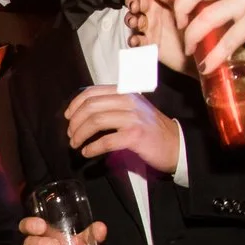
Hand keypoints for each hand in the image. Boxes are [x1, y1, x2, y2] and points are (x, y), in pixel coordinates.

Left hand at [63, 86, 180, 174]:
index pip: (92, 92)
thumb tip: (81, 112)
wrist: (176, 144)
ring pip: (95, 121)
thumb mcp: (132, 109)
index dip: (75, 104)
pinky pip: (106, 141)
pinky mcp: (135, 136)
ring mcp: (133, 118)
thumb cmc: (150, 129)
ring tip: (75, 144)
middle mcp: (129, 101)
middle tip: (70, 135)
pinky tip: (87, 152)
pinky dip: (92, 148)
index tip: (68, 117)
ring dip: (80, 134)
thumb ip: (112, 105)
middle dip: (75, 122)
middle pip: (90, 107)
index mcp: (126, 92)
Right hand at [123, 0, 189, 71]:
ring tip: (136, 21)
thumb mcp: (183, 5)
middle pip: (134, 1)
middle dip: (131, 1)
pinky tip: (136, 39)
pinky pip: (136, 40)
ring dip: (131, 19)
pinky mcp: (148, 43)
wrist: (202, 49)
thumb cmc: (194, 25)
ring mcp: (149, 27)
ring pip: (132, 19)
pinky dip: (133, 40)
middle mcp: (152, 11)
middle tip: (135, 5)